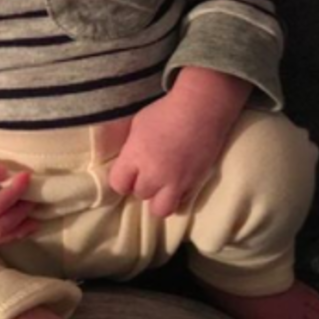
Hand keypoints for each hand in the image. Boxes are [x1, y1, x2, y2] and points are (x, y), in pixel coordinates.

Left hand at [108, 68, 250, 218]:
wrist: (201, 109)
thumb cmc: (166, 110)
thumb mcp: (137, 123)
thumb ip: (130, 147)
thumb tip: (124, 159)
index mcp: (135, 155)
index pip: (118, 184)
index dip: (122, 180)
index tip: (128, 173)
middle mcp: (153, 173)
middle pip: (139, 194)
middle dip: (142, 185)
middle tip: (149, 172)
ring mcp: (175, 181)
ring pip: (160, 209)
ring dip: (158, 198)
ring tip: (163, 185)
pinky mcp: (194, 183)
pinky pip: (181, 202)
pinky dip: (178, 196)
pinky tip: (179, 182)